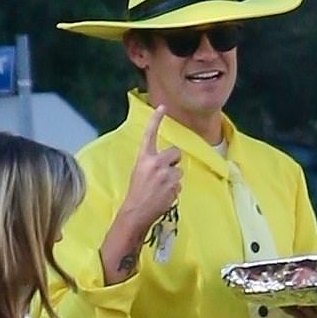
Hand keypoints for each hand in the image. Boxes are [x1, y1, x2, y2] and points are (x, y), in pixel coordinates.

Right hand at [122, 105, 181, 230]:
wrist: (137, 211)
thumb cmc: (137, 191)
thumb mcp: (139, 170)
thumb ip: (152, 162)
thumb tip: (169, 161)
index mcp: (144, 157)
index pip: (150, 134)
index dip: (156, 119)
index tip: (162, 106)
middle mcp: (156, 163)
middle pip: (176, 153)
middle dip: (174, 162)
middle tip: (163, 174)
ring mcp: (166, 175)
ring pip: (179, 171)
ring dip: (174, 178)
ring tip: (161, 188)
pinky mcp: (174, 186)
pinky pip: (180, 184)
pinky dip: (174, 189)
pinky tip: (164, 195)